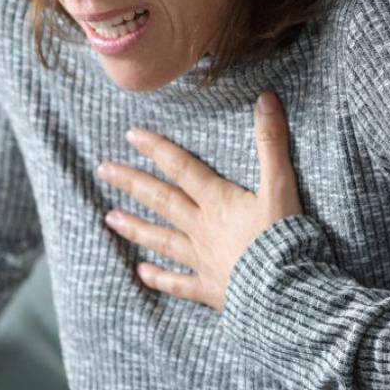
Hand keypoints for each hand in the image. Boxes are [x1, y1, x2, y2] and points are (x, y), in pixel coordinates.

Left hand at [96, 90, 302, 311]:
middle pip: (162, 200)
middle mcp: (203, 228)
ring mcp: (203, 260)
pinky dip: (160, 279)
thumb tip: (265, 98)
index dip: (157, 149)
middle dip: (132, 182)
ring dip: (135, 227)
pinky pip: (180, 284)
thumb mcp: (281, 185)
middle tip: (103, 169)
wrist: (286, 291)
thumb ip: (272, 142)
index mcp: (218, 201)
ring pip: (162, 240)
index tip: (130, 135)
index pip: (182, 168)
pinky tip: (141, 273)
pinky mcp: (210, 289)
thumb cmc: (285, 237)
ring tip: (109, 217)